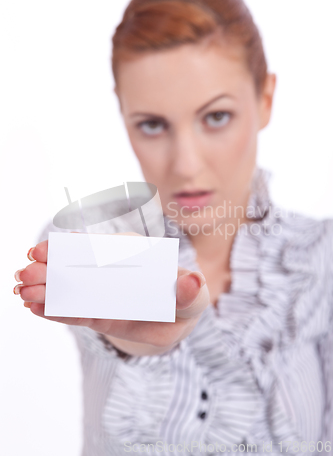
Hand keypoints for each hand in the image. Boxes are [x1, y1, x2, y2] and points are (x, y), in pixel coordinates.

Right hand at [14, 234, 209, 355]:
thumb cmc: (184, 301)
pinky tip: (35, 307)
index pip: (98, 247)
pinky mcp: (96, 312)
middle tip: (25, 275)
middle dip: (50, 268)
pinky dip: (55, 309)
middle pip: (77, 266)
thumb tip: (194, 280)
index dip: (72, 247)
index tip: (48, 249)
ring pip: (70, 287)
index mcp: (131, 256)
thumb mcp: (192, 297)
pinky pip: (74, 309)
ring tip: (23, 292)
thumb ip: (190, 291)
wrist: (175, 322)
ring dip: (45, 287)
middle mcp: (111, 270)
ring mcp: (101, 291)